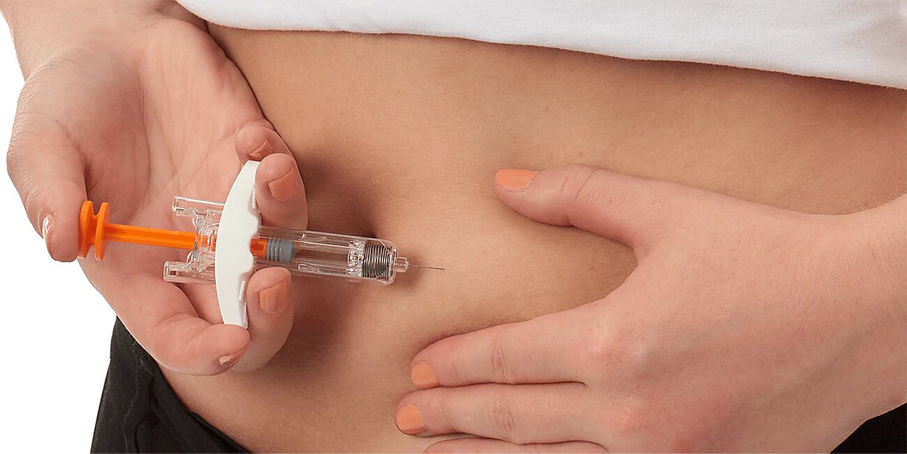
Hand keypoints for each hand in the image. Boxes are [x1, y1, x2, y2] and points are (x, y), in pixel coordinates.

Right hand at [5, 2, 307, 373]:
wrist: (108, 44)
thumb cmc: (69, 104)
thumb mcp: (42, 146)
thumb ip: (51, 194)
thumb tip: (61, 244)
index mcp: (134, 269)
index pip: (175, 333)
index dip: (204, 350)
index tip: (230, 343)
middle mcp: (190, 250)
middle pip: (244, 312)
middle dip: (269, 315)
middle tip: (269, 282)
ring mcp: (229, 208)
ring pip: (280, 245)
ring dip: (283, 221)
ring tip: (268, 176)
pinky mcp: (254, 165)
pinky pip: (286, 183)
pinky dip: (281, 168)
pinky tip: (253, 139)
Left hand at [396, 165, 906, 452]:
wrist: (866, 313)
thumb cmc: (770, 258)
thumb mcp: (668, 212)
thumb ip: (579, 195)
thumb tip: (509, 186)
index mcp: (614, 342)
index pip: (505, 358)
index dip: (455, 364)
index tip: (422, 370)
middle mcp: (630, 410)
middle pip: (513, 417)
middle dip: (455, 418)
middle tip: (411, 419)